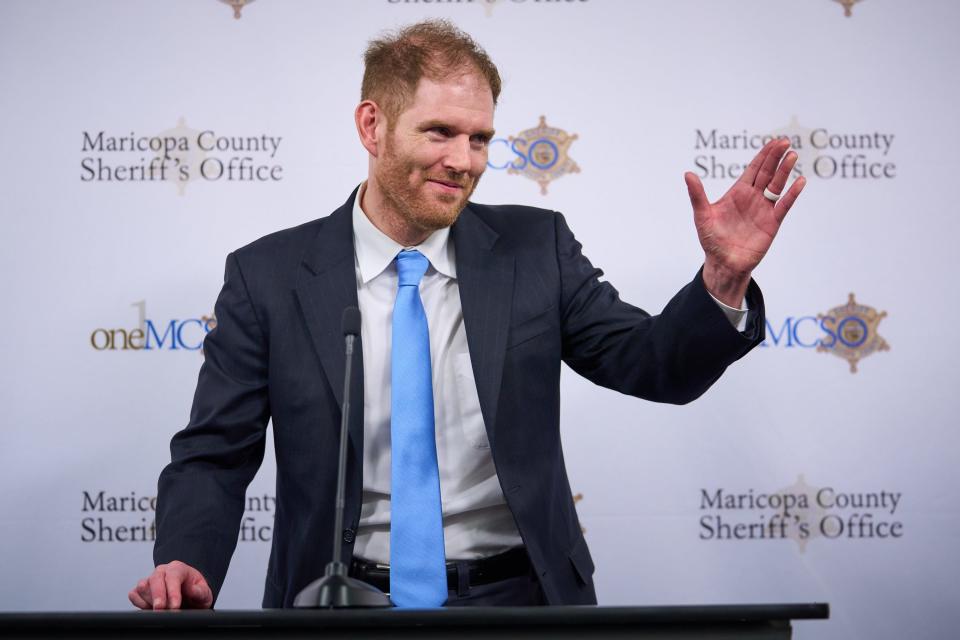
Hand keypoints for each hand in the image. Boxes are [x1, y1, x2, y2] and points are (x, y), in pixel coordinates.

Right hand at [129, 561, 212, 609]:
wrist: (188, 594)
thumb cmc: (196, 592)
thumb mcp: (204, 592)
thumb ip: (200, 591)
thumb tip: (192, 590)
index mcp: (178, 568)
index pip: (173, 576)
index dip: (173, 592)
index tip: (175, 606)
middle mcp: (162, 571)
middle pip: (155, 579)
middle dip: (158, 596)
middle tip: (161, 610)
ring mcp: (150, 579)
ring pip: (143, 586)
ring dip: (150, 600)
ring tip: (161, 610)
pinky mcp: (141, 589)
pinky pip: (134, 594)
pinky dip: (139, 603)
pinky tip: (150, 608)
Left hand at [684, 138, 804, 306]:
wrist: (723, 263)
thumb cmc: (711, 240)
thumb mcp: (702, 216)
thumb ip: (697, 195)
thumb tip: (687, 174)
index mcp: (738, 192)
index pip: (753, 169)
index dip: (763, 155)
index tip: (774, 142)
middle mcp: (753, 198)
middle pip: (767, 173)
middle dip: (776, 157)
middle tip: (785, 142)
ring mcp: (764, 209)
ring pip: (777, 185)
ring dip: (785, 171)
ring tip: (793, 156)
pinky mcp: (772, 223)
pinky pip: (784, 205)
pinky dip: (792, 194)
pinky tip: (800, 182)